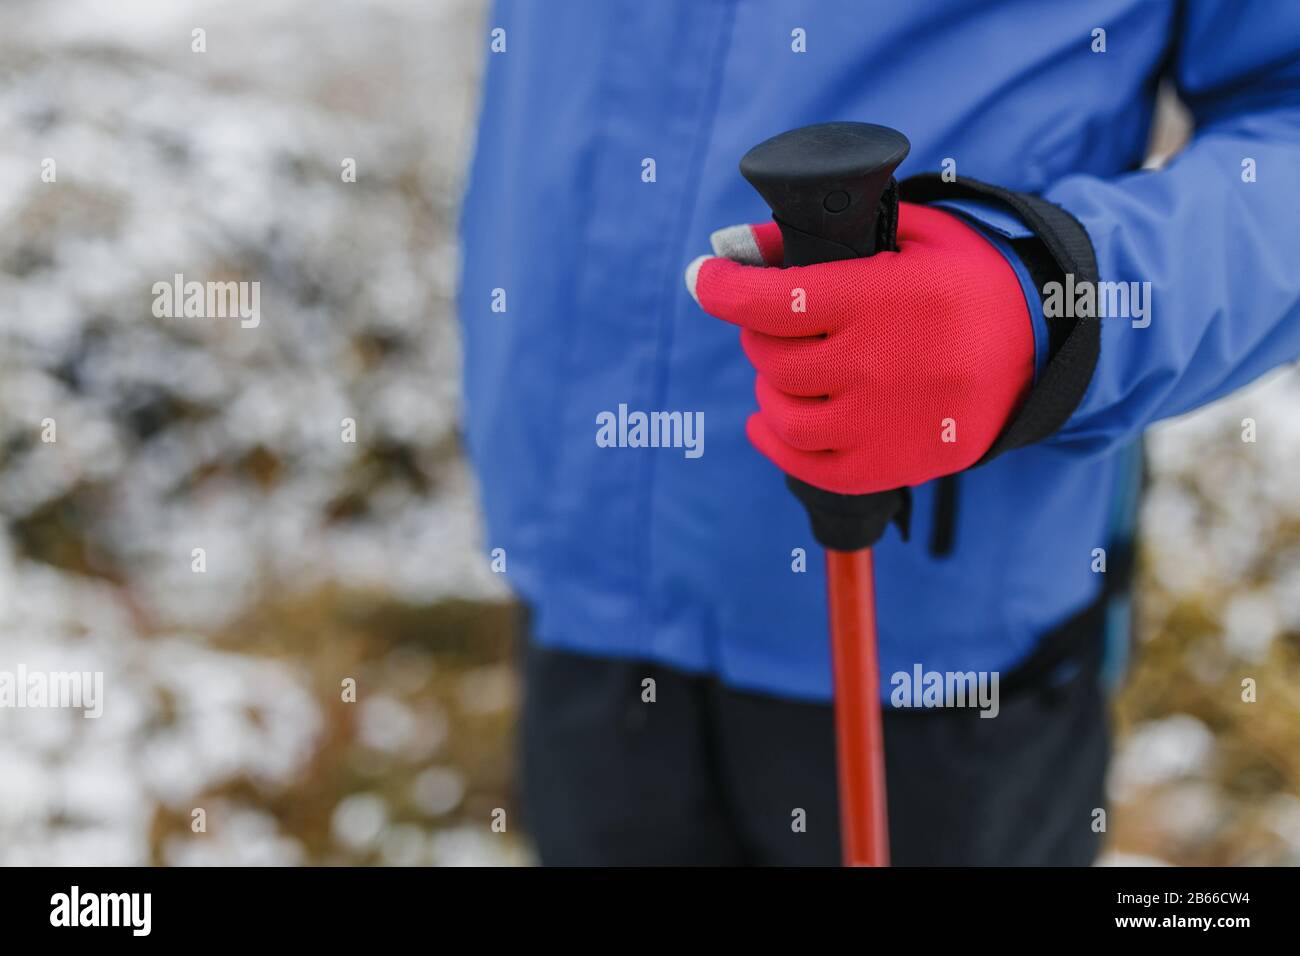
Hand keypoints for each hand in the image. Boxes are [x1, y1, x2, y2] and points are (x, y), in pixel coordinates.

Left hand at [686, 203, 1034, 494]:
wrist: (1046, 344)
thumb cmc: (971, 281)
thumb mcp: (914, 235)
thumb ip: (831, 234)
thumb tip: (747, 246)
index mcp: (883, 300)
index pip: (776, 300)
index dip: (724, 288)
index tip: (704, 278)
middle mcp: (878, 366)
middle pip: (775, 359)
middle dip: (758, 334)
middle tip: (770, 322)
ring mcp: (884, 423)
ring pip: (785, 415)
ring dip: (769, 389)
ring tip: (781, 371)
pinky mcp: (892, 465)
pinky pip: (810, 467)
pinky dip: (776, 444)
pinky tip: (766, 423)